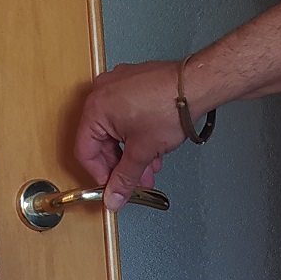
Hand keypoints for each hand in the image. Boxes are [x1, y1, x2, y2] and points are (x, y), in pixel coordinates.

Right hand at [74, 60, 181, 207]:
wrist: (195, 85)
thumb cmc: (169, 107)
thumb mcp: (142, 152)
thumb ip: (125, 178)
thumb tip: (113, 196)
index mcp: (96, 108)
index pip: (85, 152)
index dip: (99, 174)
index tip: (111, 186)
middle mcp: (102, 92)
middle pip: (101, 141)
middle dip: (120, 165)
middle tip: (132, 181)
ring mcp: (118, 85)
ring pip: (116, 129)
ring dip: (131, 153)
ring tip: (147, 169)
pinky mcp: (133, 83)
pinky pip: (126, 114)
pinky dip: (136, 134)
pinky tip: (151, 149)